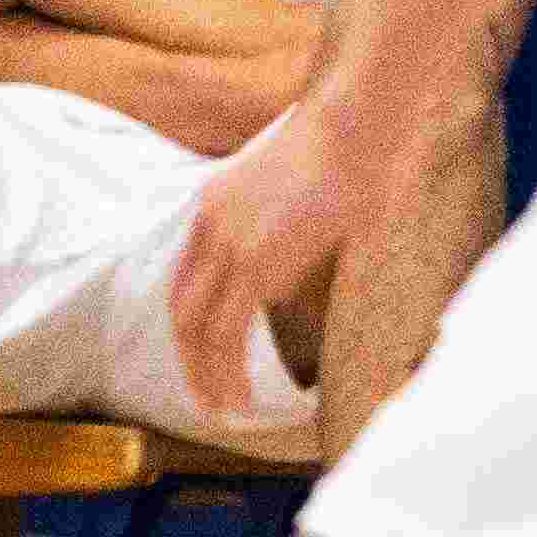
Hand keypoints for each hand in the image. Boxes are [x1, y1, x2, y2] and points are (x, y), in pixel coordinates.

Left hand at [169, 95, 377, 412]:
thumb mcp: (303, 204)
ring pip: (197, 327)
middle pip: (183, 307)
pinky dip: (225, 369)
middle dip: (191, 358)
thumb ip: (289, 248)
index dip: (194, 324)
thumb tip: (296, 293)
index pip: (189, 280)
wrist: (353, 125)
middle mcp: (210, 225)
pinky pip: (225, 331)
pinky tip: (241, 398)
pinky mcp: (252, 262)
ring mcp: (226, 243)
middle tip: (206, 397)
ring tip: (223, 411)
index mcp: (217, 208)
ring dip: (207, 375)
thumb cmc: (348, 156)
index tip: (206, 356)